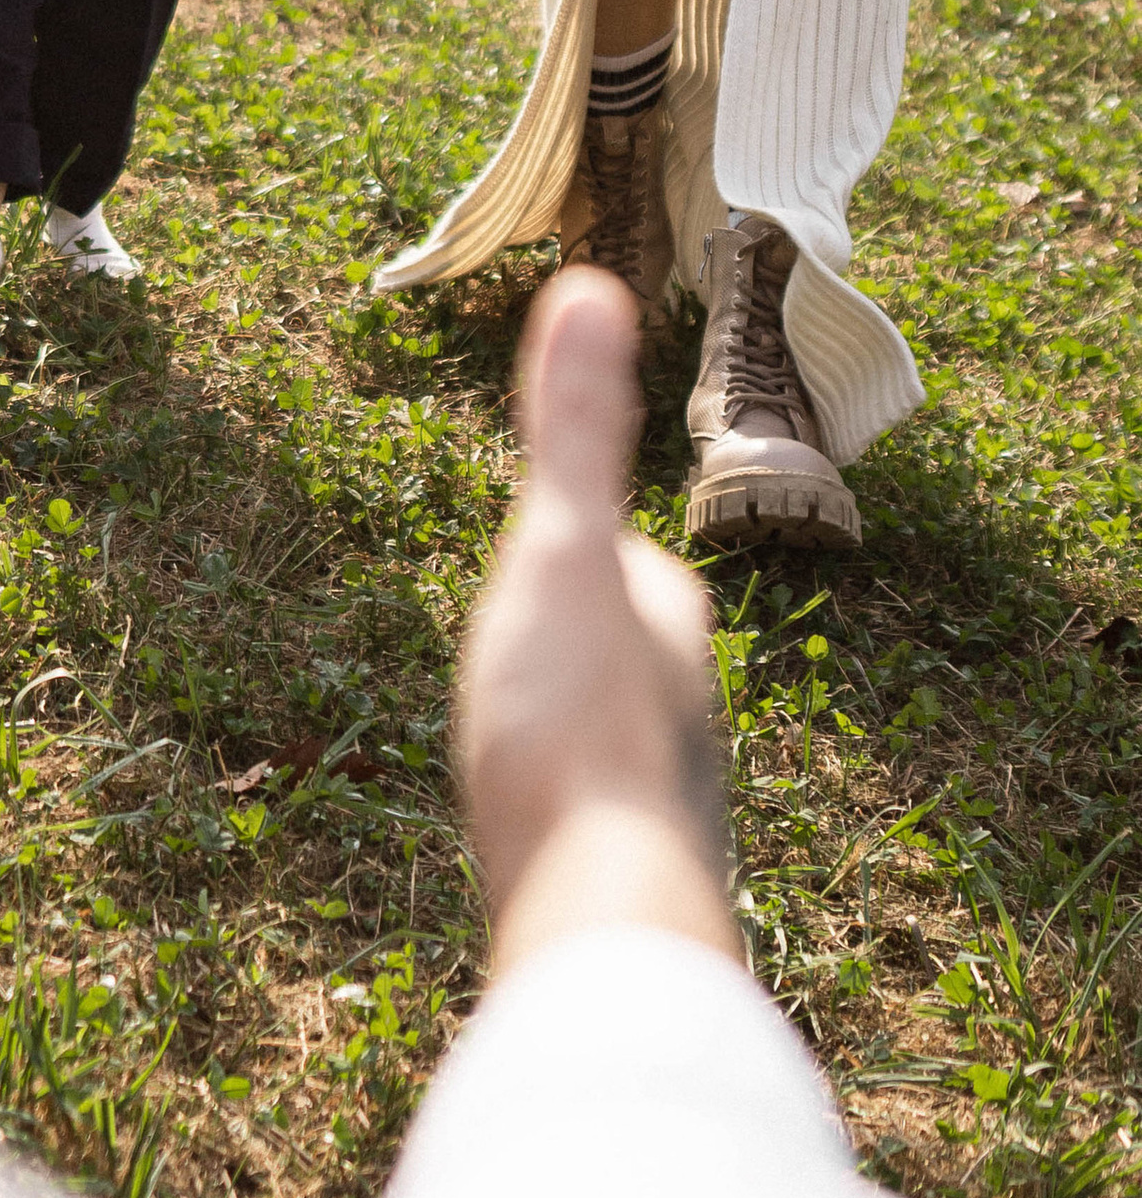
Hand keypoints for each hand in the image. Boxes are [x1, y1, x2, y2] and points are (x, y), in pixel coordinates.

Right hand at [455, 271, 738, 976]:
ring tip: (518, 739)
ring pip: (606, 743)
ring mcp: (654, 797)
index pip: (631, 567)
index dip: (586, 550)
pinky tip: (526, 835)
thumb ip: (572, 433)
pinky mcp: (617, 875)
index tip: (556, 538)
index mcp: (665, 624)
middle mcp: (679, 710)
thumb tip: (592, 288)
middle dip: (579, 646)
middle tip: (523, 644)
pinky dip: (555, 810)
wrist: (597, 909)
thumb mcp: (557, 551)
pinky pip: (584, 820)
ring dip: (568, 734)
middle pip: (622, 656)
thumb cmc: (571, 725)